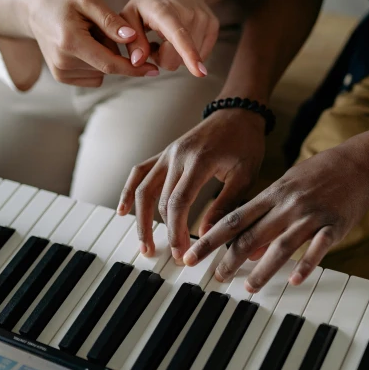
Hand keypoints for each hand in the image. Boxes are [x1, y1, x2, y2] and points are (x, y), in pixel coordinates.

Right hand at [24, 0, 158, 86]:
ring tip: (87, 35)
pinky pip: (94, 74)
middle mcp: (63, 62)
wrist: (32, 10)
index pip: (110, 64)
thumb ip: (111, 20)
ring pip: (102, 71)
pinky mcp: (61, 77)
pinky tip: (83, 45)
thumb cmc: (62, 0)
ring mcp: (61, 73)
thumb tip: (133, 38)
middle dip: (116, 51)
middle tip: (100, 28)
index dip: (135, 69)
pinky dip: (95, 62)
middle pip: (109, 66)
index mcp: (71, 42)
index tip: (155, 70)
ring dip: (104, 55)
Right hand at [117, 108, 265, 258]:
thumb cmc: (245, 143)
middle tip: (173, 255)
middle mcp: (177, 156)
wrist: (238, 113)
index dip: (176, 230)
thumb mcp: (244, 176)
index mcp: (199, 160)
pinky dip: (128, 192)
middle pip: (161, 200)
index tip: (181, 252)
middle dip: (164, 232)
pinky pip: (140, 173)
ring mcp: (167, 153)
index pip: (178, 202)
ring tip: (145, 244)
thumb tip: (207, 236)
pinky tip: (123, 211)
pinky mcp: (164, 153)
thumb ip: (225, 205)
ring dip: (141, 219)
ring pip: (143, 189)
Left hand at [121, 0, 217, 77]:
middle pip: (178, 58)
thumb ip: (132, 41)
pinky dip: (189, 53)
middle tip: (155, 43)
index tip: (199, 72)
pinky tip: (181, 39)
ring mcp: (205, 19)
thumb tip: (138, 62)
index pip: (179, 36)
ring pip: (190, 59)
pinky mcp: (214, 26)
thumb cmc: (149, 3)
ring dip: (176, 55)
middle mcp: (189, 13)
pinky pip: (202, 55)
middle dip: (164, 58)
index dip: (189, 54)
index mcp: (165, 11)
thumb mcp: (130, 15)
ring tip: (168, 37)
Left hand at [181, 143, 368, 292]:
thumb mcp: (287, 188)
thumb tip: (249, 250)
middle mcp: (287, 205)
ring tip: (250, 288)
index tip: (192, 254)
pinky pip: (318, 247)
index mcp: (273, 194)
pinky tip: (296, 280)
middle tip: (216, 279)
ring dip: (263, 269)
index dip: (210, 238)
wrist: (359, 162)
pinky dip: (306, 264)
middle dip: (230, 259)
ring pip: (281, 245)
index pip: (234, 219)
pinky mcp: (334, 225)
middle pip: (252, 235)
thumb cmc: (320, 174)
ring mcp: (311, 215)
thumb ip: (266, 216)